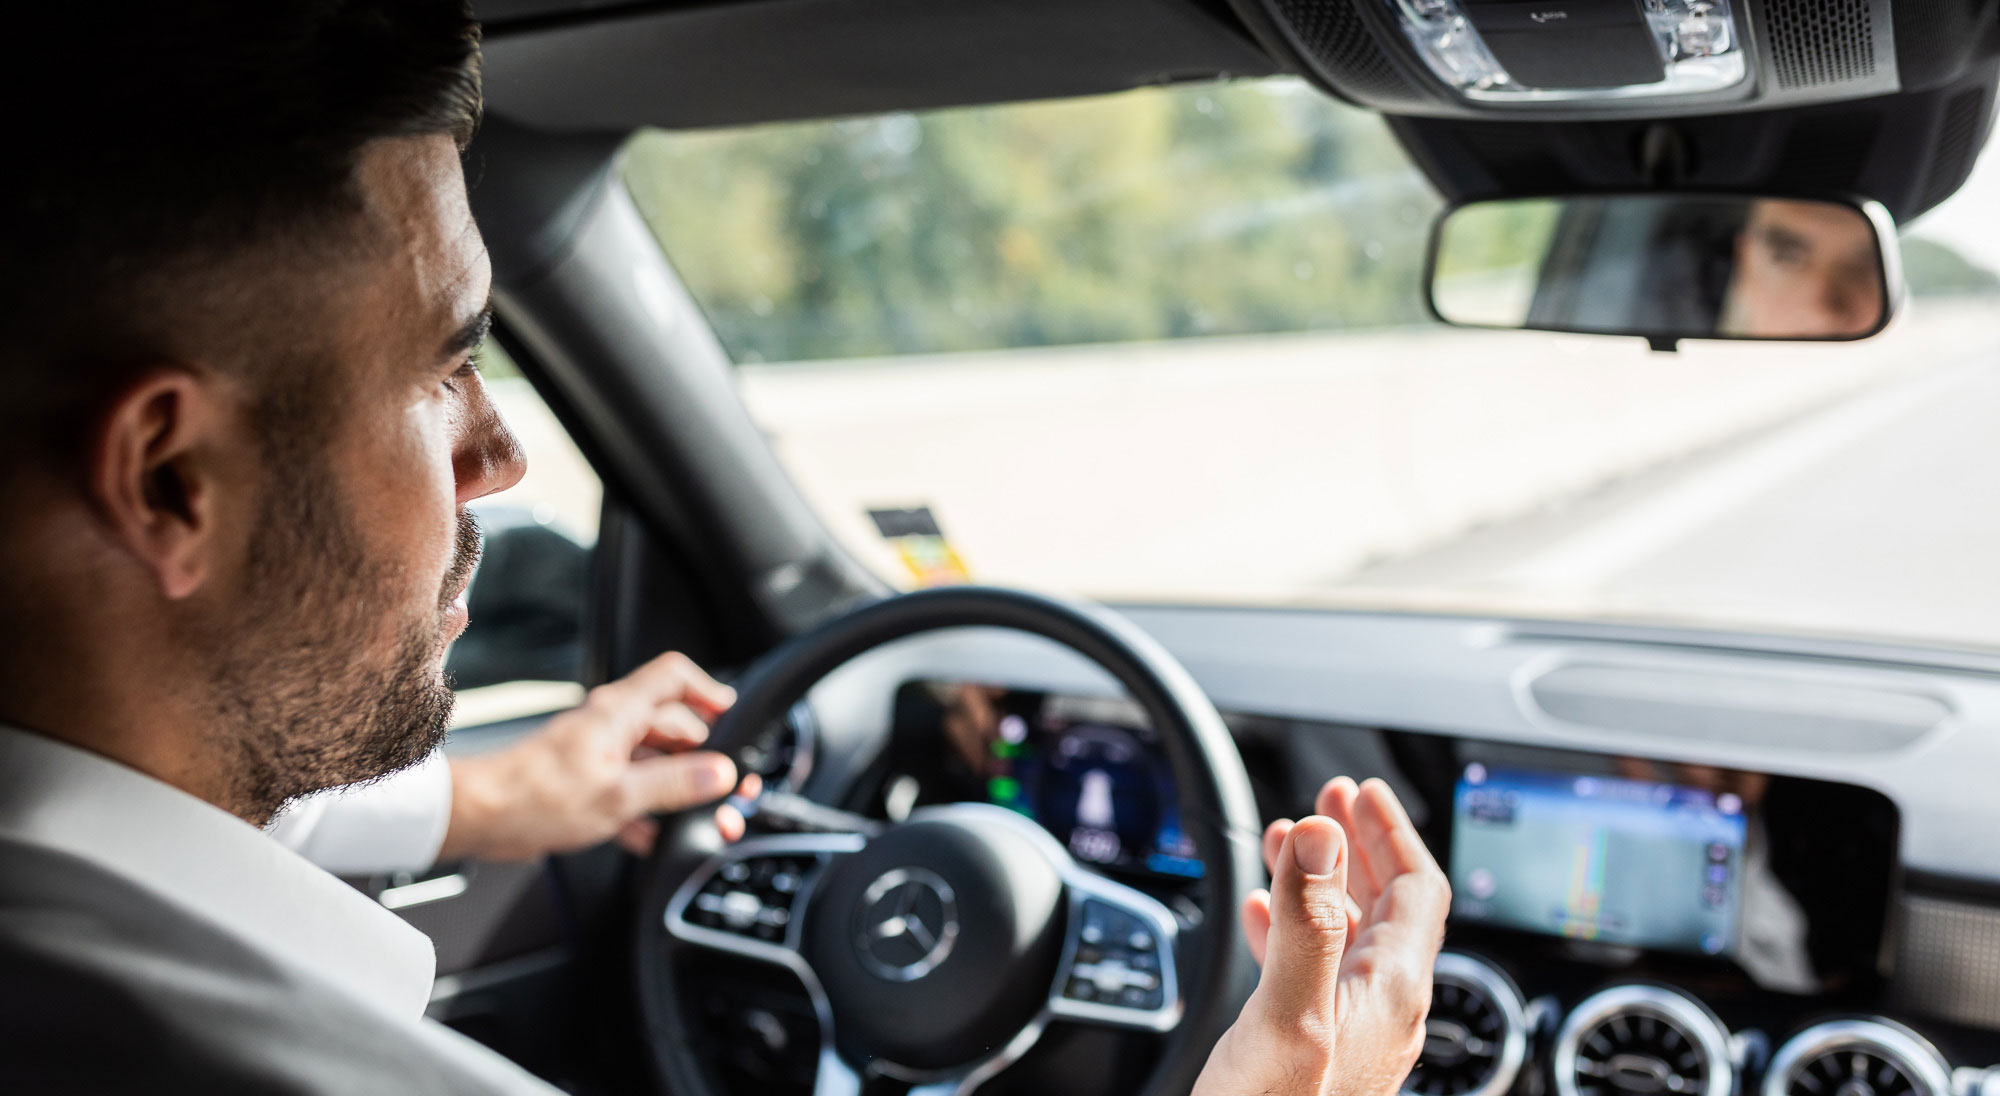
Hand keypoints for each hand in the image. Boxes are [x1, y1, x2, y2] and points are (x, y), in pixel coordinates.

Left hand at [438, 652, 755, 861]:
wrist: (482, 817)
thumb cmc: (535, 797)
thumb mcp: (619, 795)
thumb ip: (674, 783)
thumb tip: (719, 773)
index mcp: (620, 712)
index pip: (675, 676)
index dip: (708, 692)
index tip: (732, 719)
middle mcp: (611, 725)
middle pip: (673, 725)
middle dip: (701, 756)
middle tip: (722, 786)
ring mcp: (599, 752)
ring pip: (653, 761)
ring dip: (675, 788)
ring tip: (693, 817)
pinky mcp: (587, 781)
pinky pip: (630, 788)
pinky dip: (645, 809)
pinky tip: (651, 836)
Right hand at [1193, 777, 1450, 1095]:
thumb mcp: (1288, 1014)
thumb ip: (1308, 922)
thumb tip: (1325, 836)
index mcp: (1390, 993)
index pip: (1417, 890)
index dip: (1391, 831)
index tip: (1360, 789)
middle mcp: (1381, 1010)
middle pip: (1390, 905)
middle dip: (1359, 843)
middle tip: (1331, 796)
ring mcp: (1351, 1032)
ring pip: (1349, 934)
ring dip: (1323, 878)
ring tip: (1293, 838)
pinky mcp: (1316, 1049)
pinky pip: (1316, 969)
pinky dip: (1292, 925)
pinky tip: (1262, 916)